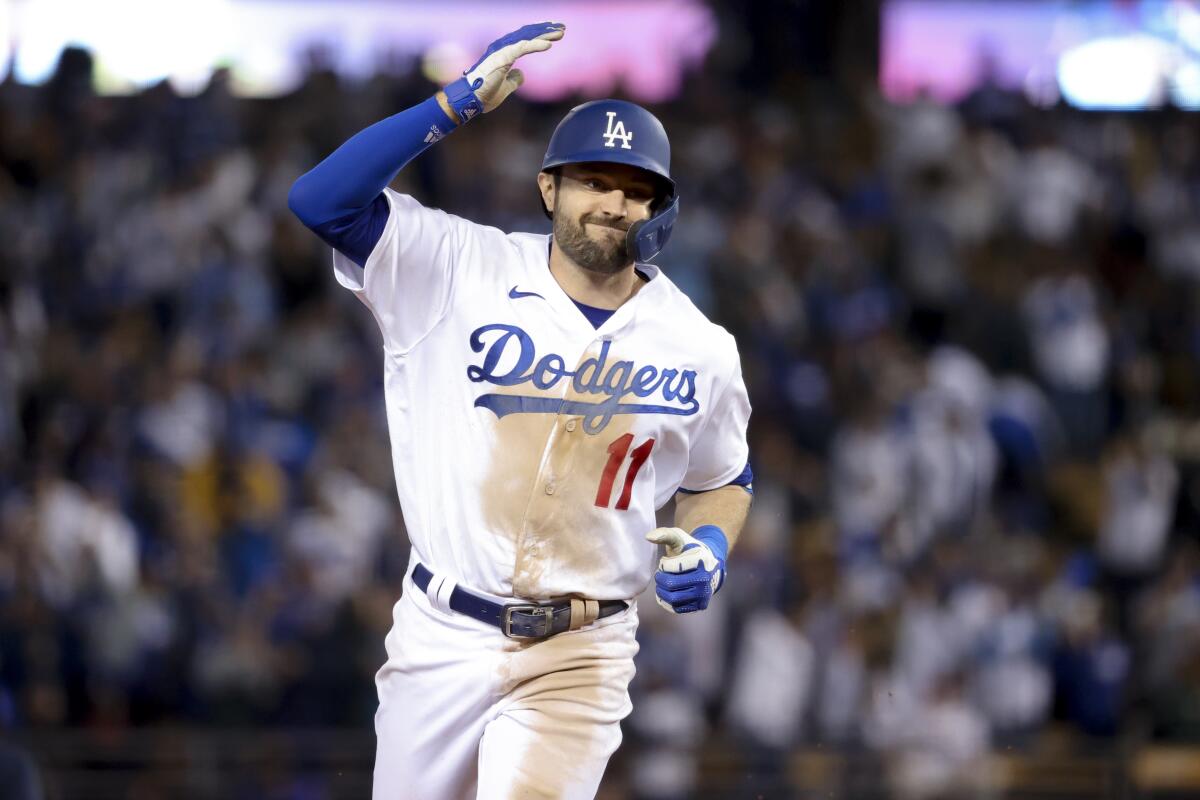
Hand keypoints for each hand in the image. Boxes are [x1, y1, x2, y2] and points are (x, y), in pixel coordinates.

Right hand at [442, 22, 564, 121]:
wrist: (471, 100)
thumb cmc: (484, 94)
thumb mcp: (505, 87)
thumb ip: (514, 80)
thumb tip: (521, 74)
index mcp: (503, 54)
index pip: (524, 40)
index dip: (539, 36)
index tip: (554, 34)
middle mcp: (502, 48)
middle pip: (527, 35)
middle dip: (545, 30)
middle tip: (562, 27)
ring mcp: (501, 51)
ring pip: (527, 38)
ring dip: (544, 35)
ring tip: (560, 32)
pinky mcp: (502, 58)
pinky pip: (522, 48)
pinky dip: (535, 45)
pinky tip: (548, 45)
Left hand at [646, 527, 725, 614]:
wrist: (708, 566)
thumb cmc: (690, 550)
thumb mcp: (679, 538)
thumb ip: (664, 534)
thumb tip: (648, 537)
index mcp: (701, 560)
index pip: (671, 567)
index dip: (663, 564)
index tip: (666, 561)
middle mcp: (705, 579)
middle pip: (670, 584)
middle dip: (660, 578)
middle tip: (661, 573)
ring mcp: (703, 594)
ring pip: (672, 598)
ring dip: (661, 590)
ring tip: (663, 581)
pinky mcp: (699, 605)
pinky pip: (676, 608)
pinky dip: (666, 600)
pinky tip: (668, 591)